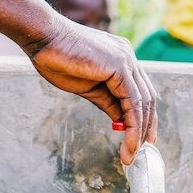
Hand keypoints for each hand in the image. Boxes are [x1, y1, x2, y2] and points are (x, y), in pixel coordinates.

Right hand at [26, 17, 156, 164]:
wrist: (44, 38)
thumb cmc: (58, 60)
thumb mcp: (88, 89)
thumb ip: (108, 103)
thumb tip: (122, 122)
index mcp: (121, 60)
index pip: (140, 93)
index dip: (143, 119)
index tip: (139, 141)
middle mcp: (128, 58)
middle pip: (148, 99)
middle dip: (146, 128)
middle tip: (140, 152)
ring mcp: (126, 59)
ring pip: (143, 102)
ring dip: (140, 131)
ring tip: (131, 153)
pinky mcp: (120, 66)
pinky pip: (133, 101)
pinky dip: (134, 125)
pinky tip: (130, 141)